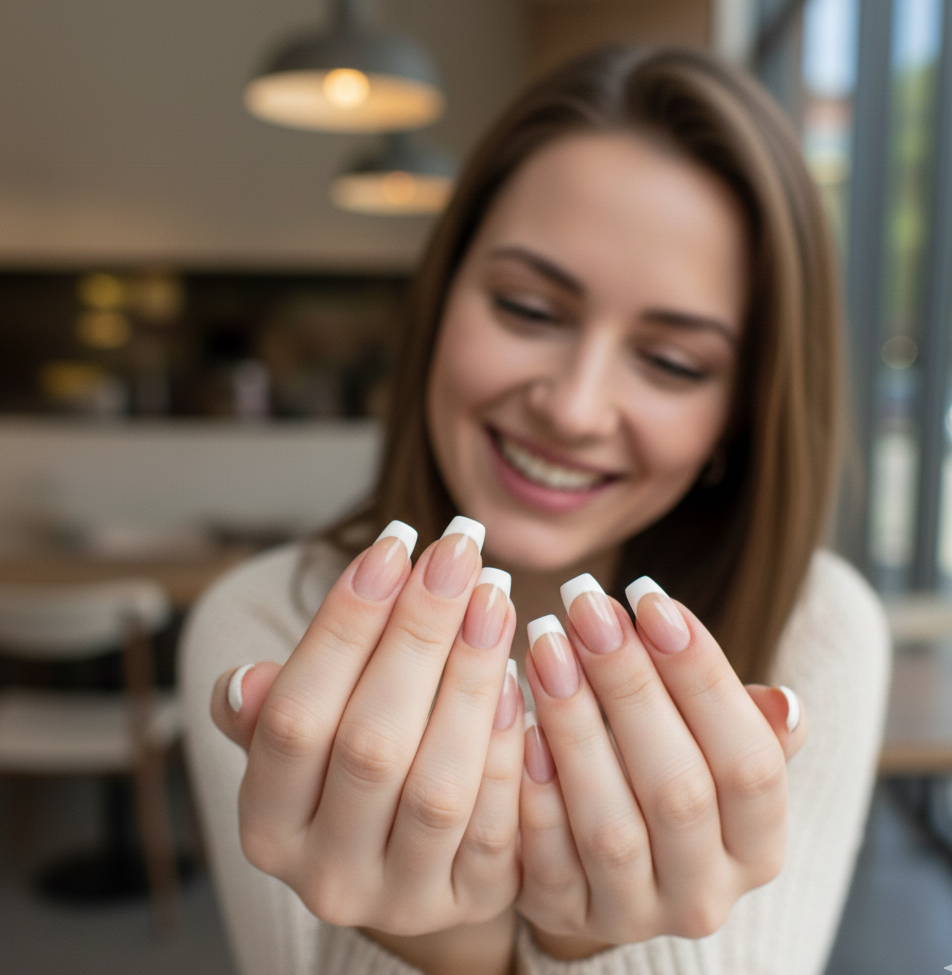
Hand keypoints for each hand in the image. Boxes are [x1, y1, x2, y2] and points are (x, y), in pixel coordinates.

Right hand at [209, 519, 524, 943]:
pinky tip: (519, 674)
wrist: (412, 854)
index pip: (293, 716)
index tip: (393, 547)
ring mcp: (402, 898)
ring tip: (493, 596)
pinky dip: (506, 746)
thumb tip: (246, 682)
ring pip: (438, 785)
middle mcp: (326, 875)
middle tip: (458, 552)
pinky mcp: (472, 902)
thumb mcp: (304, 738)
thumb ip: (277, 704)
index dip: (343, 626)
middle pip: (370, 743)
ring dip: (469, 677)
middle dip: (418, 633)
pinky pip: (498, 825)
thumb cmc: (352, 764)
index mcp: (267, 824)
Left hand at [517, 576, 806, 958]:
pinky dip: (534, 790)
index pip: (752, 763)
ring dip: (576, 726)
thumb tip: (785, 704)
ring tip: (546, 645)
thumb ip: (742, 722)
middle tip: (585, 606)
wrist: (595, 852)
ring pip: (611, 827)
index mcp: (758, 845)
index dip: (703, 677)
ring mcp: (632, 915)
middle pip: (679, 790)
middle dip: (630, 686)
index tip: (650, 599)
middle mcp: (705, 894)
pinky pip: (546, 860)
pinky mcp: (564, 915)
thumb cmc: (661, 764)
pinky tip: (515, 720)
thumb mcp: (710, 745)